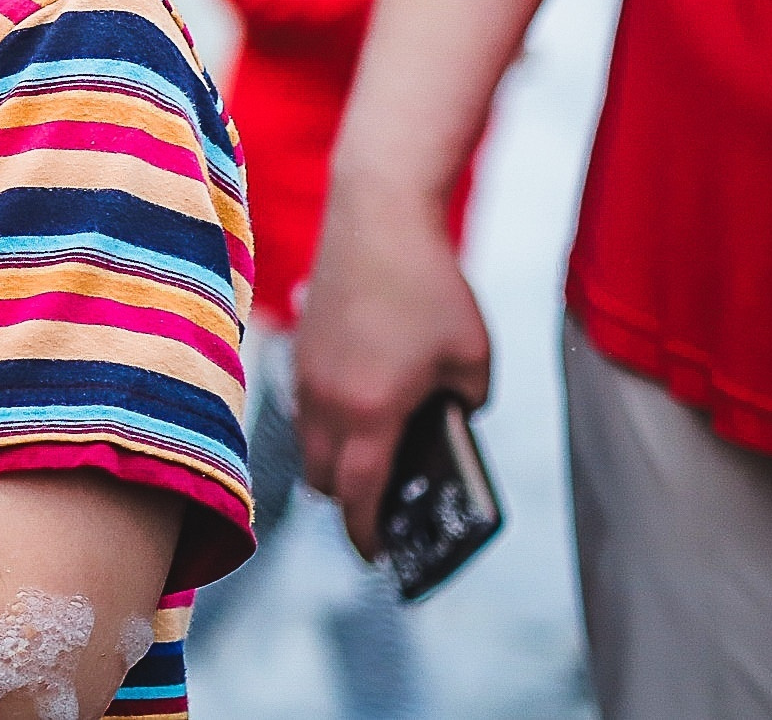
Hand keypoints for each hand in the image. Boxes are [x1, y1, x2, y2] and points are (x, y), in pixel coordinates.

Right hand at [292, 185, 490, 556]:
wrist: (375, 216)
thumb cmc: (429, 284)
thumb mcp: (473, 357)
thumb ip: (466, 404)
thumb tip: (450, 418)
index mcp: (371, 411)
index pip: (358, 497)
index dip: (367, 535)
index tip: (379, 555)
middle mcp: (326, 401)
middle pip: (323, 480)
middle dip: (349, 501)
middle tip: (381, 505)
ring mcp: (305, 372)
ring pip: (308, 442)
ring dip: (334, 458)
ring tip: (373, 453)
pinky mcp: (298, 346)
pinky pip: (305, 405)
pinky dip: (326, 420)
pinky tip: (361, 400)